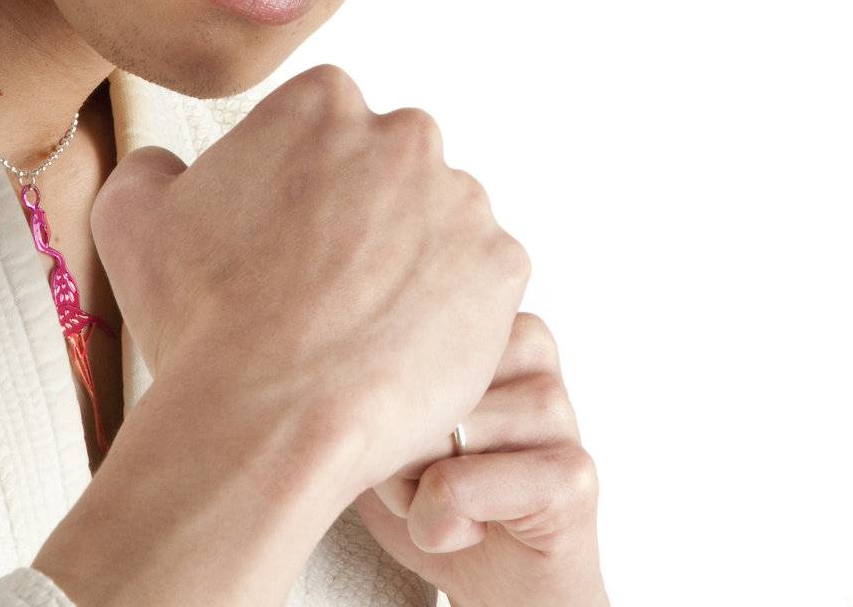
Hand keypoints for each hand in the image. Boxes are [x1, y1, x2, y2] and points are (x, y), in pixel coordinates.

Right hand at [91, 65, 531, 494]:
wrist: (268, 418)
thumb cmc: (200, 318)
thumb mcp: (133, 216)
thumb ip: (155, 165)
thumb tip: (171, 165)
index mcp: (322, 101)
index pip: (323, 126)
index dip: (299, 185)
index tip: (284, 237)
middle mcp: (404, 132)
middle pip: (388, 167)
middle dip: (364, 214)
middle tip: (323, 286)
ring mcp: (461, 198)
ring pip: (439, 220)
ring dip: (410, 259)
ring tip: (362, 326)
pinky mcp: (500, 264)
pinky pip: (481, 279)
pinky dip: (451, 309)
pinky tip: (402, 347)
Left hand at [353, 312, 609, 606]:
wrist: (501, 586)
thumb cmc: (437, 492)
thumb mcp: (389, 418)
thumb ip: (368, 365)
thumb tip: (324, 344)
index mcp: (493, 317)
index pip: (396, 334)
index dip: (379, 398)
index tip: (401, 431)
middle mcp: (533, 351)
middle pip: (414, 384)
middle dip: (394, 449)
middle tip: (423, 480)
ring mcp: (559, 409)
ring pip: (431, 435)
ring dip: (413, 493)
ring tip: (447, 505)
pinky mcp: (572, 476)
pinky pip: (457, 488)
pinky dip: (436, 524)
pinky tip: (468, 532)